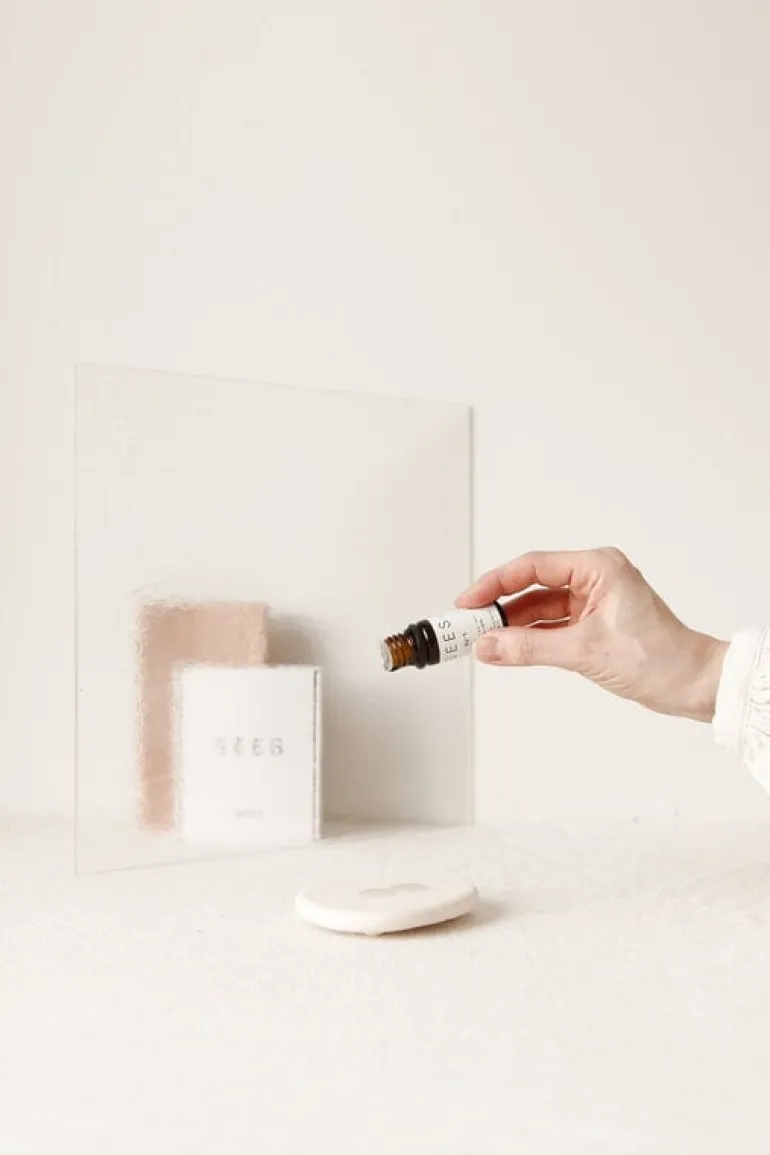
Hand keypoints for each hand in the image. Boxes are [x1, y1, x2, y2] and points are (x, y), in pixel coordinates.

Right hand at [456, 548, 727, 721]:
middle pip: (532, 586)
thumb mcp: (584, 652)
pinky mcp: (594, 624)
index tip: (467, 602)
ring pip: (540, 608)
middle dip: (499, 606)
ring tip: (481, 639)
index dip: (494, 584)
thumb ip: (529, 649)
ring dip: (512, 625)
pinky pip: (551, 626)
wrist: (694, 685)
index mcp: (598, 567)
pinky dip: (529, 637)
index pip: (533, 567)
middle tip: (467, 623)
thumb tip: (487, 647)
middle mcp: (595, 577)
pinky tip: (507, 648)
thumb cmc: (659, 658)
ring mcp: (594, 601)